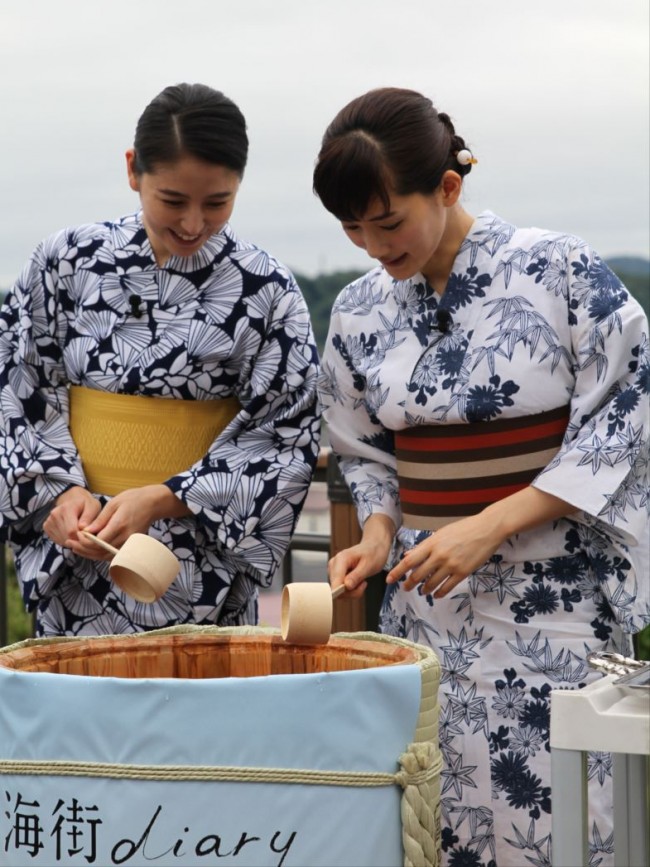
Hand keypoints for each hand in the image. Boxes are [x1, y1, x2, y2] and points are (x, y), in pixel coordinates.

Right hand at [43, 486, 101, 549]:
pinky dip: (66, 540)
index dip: (82, 537)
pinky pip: (58, 540)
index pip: (72, 531)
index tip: (89, 534)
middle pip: (67, 537)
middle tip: (85, 534)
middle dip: (78, 539)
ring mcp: (49, 521)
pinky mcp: (46, 527)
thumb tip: (83, 529)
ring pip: (62, 540)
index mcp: (66, 508)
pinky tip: (71, 533)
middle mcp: (55, 515)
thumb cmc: (85, 504)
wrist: (71, 498)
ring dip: (73, 540)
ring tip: (79, 531)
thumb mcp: (93, 506)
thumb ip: (88, 517)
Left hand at [81, 484, 190, 551]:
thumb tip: (86, 531)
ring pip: (106, 556)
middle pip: (101, 551)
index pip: (99, 540)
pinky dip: (100, 554)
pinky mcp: (131, 545)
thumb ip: (100, 519)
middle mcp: (126, 536)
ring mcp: (130, 543)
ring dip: (90, 554)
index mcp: (120, 524)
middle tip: (70, 543)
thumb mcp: (114, 503)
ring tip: (76, 548)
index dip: (84, 541)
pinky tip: (90, 549)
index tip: (75, 535)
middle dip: (83, 549)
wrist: (153, 504)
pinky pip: (113, 554)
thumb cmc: (133, 499)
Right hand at [329, 513, 394, 596]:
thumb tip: (346, 586)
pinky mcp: (337, 575)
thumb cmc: (373, 553)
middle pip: (336, 589)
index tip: (355, 592)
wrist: (374, 546)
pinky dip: (352, 590)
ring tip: (362, 582)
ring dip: (353, 591)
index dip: (342, 591)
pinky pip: (342, 590)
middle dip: (352, 591)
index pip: (335, 582)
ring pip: (339, 591)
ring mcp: (334, 570)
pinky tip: (358, 582)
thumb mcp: (369, 565)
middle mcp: (334, 564)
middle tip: (363, 584)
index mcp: (341, 559)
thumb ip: (356, 576)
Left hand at [386, 511, 501, 597]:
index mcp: (431, 543)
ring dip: (425, 590)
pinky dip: (439, 593)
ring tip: (423, 592)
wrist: (486, 529)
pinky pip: (447, 587)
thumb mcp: (440, 533)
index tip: (389, 580)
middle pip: (418, 575)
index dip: (397, 572)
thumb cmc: (463, 528)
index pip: (409, 561)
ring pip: (432, 583)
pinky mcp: (463, 572)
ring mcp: (451, 565)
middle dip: (409, 584)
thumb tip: (408, 555)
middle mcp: (439, 555)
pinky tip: (437, 594)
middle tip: (406, 588)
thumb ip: (424, 546)